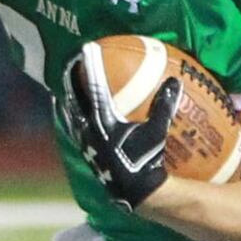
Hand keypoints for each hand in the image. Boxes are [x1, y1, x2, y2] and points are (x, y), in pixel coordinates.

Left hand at [59, 49, 176, 210]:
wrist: (134, 192)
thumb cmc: (146, 160)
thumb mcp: (157, 132)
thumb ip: (164, 106)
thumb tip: (175, 81)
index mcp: (103, 119)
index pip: (93, 85)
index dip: (90, 65)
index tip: (86, 49)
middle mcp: (88, 128)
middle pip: (73, 96)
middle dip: (71, 78)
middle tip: (71, 63)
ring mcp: (84, 141)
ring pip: (71, 113)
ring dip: (69, 98)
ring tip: (66, 88)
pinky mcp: (86, 152)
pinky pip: (76, 129)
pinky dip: (74, 118)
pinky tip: (76, 118)